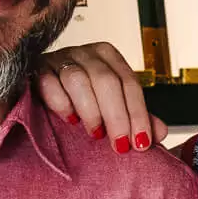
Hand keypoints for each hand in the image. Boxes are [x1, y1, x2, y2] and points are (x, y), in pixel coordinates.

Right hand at [34, 41, 155, 153]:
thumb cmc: (79, 99)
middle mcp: (85, 53)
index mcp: (108, 56)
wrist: (38, 89)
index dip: (138, 114)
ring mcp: (59, 59)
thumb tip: (161, 133)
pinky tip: (69, 119)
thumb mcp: (110, 105)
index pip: (129, 82)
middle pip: (106, 80)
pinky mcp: (36, 70)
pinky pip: (49, 84)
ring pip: (78, 80)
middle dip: (117, 116)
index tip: (141, 143)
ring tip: (95, 133)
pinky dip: (61, 104)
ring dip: (90, 111)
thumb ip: (135, 116)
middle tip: (119, 145)